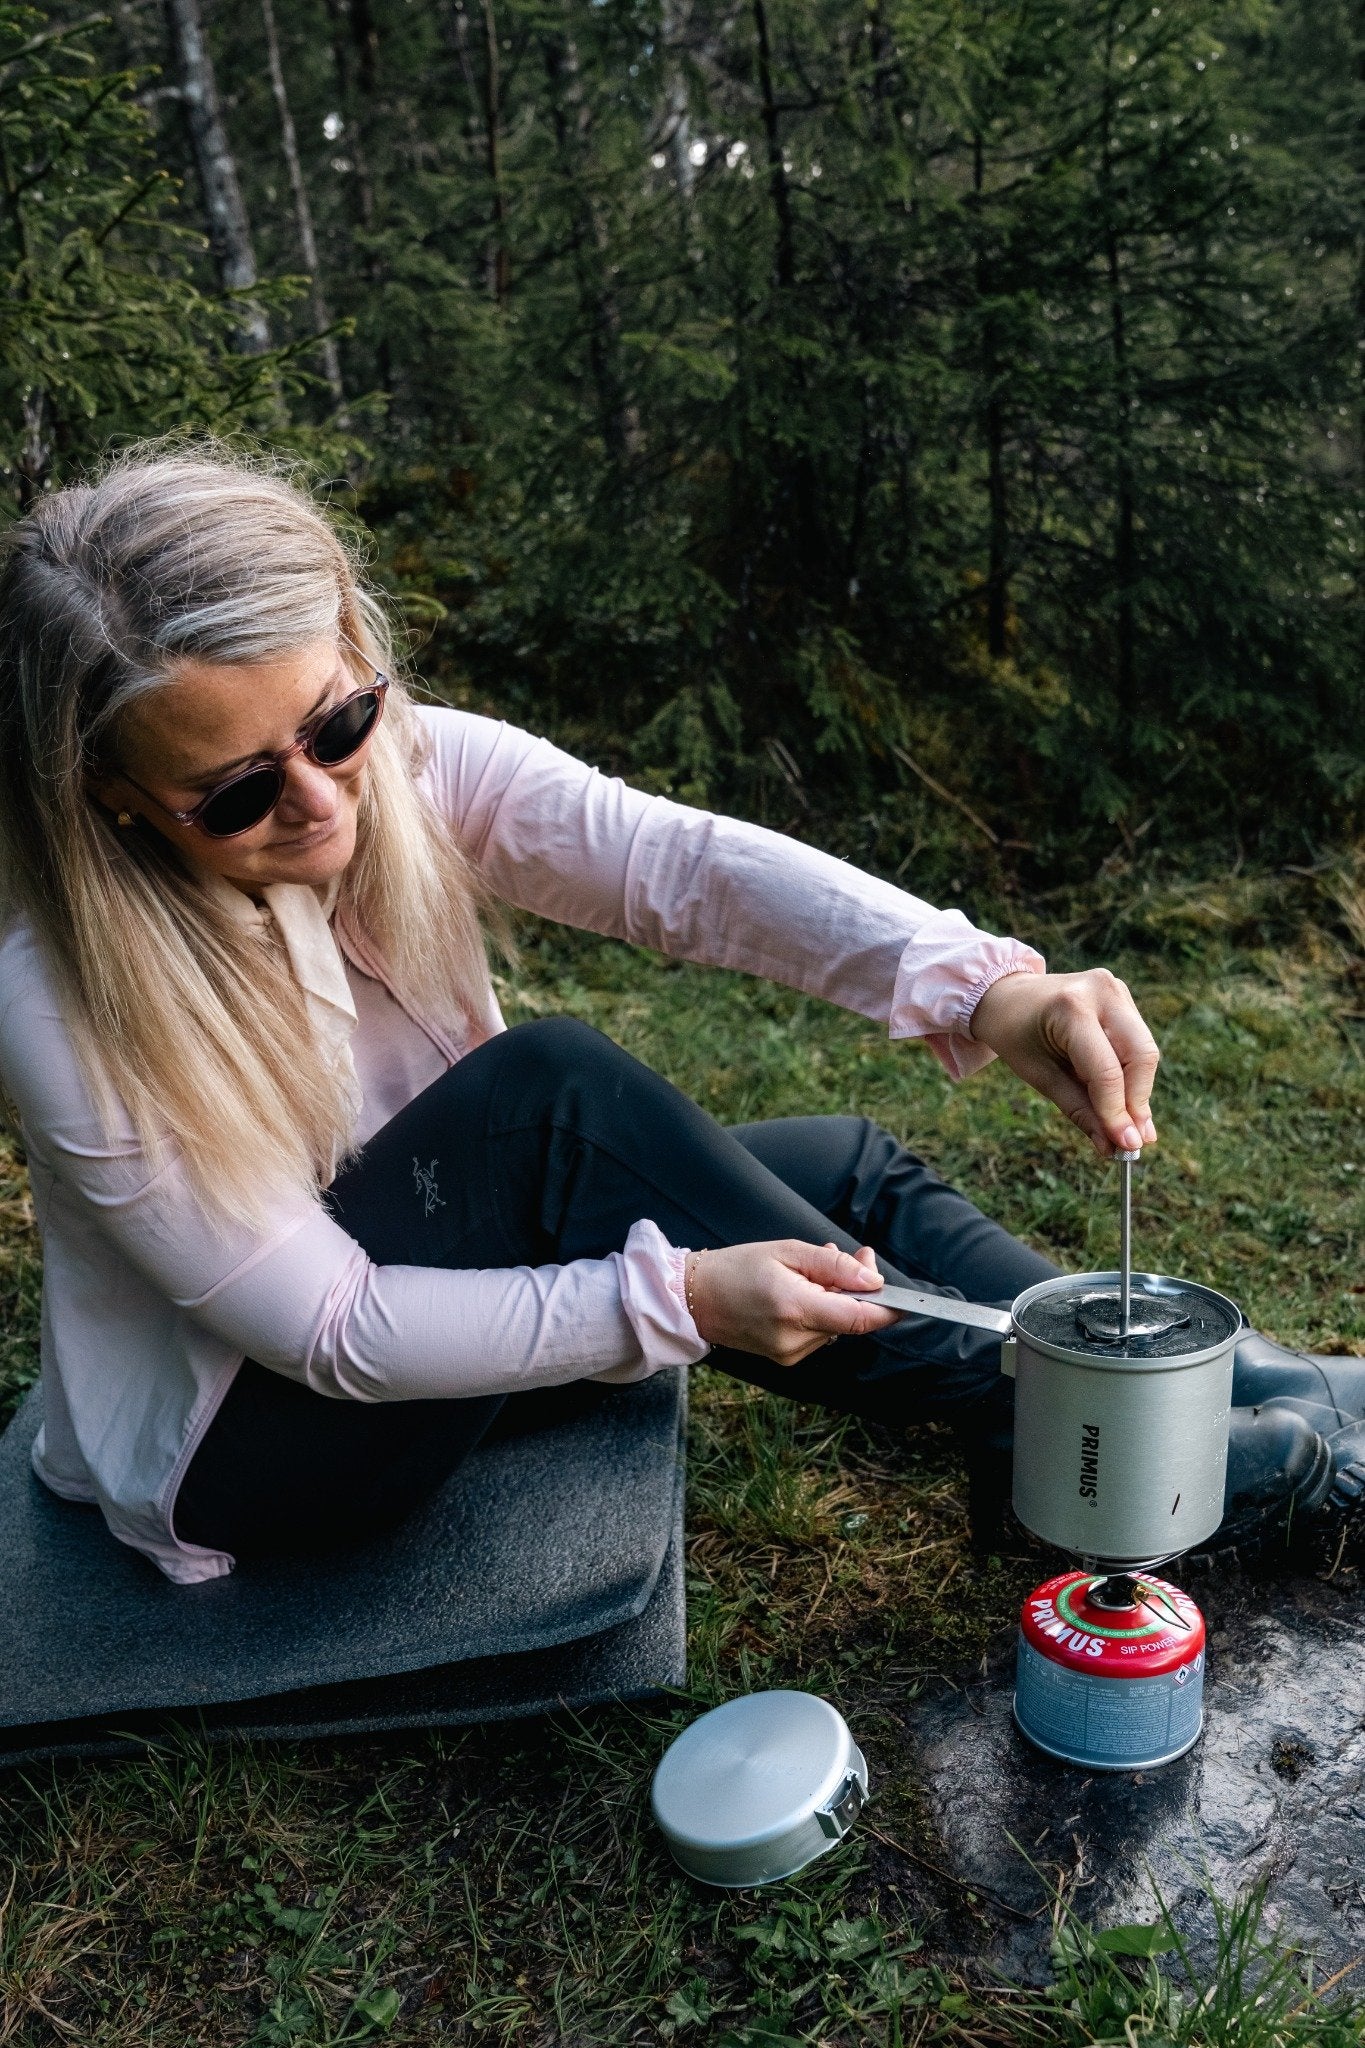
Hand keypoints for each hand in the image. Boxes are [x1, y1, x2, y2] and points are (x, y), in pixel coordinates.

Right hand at [685, 1240, 897, 1364]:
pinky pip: (820, 1333)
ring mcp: (790, 1355)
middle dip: (858, 1290)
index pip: (857, 1318)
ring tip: (812, 1273)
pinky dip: (821, 1313)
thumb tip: (873, 1277)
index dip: (887, 1308)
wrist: (694, 1299)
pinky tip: (802, 1294)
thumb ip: (833, 1265)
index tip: (906, 1299)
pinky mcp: (786, 1359)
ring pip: (836, 1326)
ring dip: (837, 1300)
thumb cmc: (736, 1268)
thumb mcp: (786, 1251)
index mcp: (794, 1308)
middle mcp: (794, 1340)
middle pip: (850, 1320)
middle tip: (852, 1256)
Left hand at [969, 968, 1159, 1157]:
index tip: (1127, 1146)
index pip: (1106, 1070)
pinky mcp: (1122, 997)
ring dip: (1139, 1091)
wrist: (1008, 995)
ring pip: (1145, 1051)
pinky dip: (1132, 1074)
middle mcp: (1101, 992)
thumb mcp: (1039, 1075)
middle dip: (1139, 1101)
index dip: (1118, 1112)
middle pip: (1140, 1056)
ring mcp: (1116, 990)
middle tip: (1136, 1141)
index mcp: (1071, 1008)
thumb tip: (1112, 1146)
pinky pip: (1138, 1043)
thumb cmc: (1016, 1035)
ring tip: (1130, 1126)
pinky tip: (1122, 1098)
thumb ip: (1079, 1109)